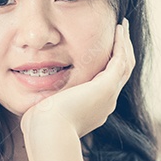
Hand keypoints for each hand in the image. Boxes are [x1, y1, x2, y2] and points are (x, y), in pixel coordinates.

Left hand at [20, 19, 134, 141]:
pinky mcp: (106, 86)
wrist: (49, 133)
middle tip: (119, 34)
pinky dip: (121, 44)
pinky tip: (118, 29)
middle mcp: (105, 104)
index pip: (106, 84)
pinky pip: (121, 60)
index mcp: (93, 111)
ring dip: (124, 45)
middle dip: (121, 53)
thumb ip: (45, 108)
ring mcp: (109, 96)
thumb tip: (35, 106)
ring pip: (125, 65)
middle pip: (121, 74)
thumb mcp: (44, 115)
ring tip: (121, 27)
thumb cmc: (40, 128)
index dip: (107, 66)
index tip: (104, 51)